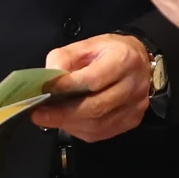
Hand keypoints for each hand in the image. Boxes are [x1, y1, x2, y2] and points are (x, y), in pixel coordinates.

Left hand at [29, 33, 152, 141]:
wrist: (139, 62)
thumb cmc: (109, 52)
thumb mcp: (86, 45)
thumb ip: (64, 58)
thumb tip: (49, 81)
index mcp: (124, 59)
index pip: (94, 78)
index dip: (68, 87)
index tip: (46, 91)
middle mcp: (134, 84)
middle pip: (97, 106)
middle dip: (64, 113)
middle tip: (40, 115)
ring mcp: (135, 105)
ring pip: (99, 124)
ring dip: (70, 123)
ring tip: (50, 119)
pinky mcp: (132, 120)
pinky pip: (102, 132)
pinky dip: (81, 130)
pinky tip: (69, 122)